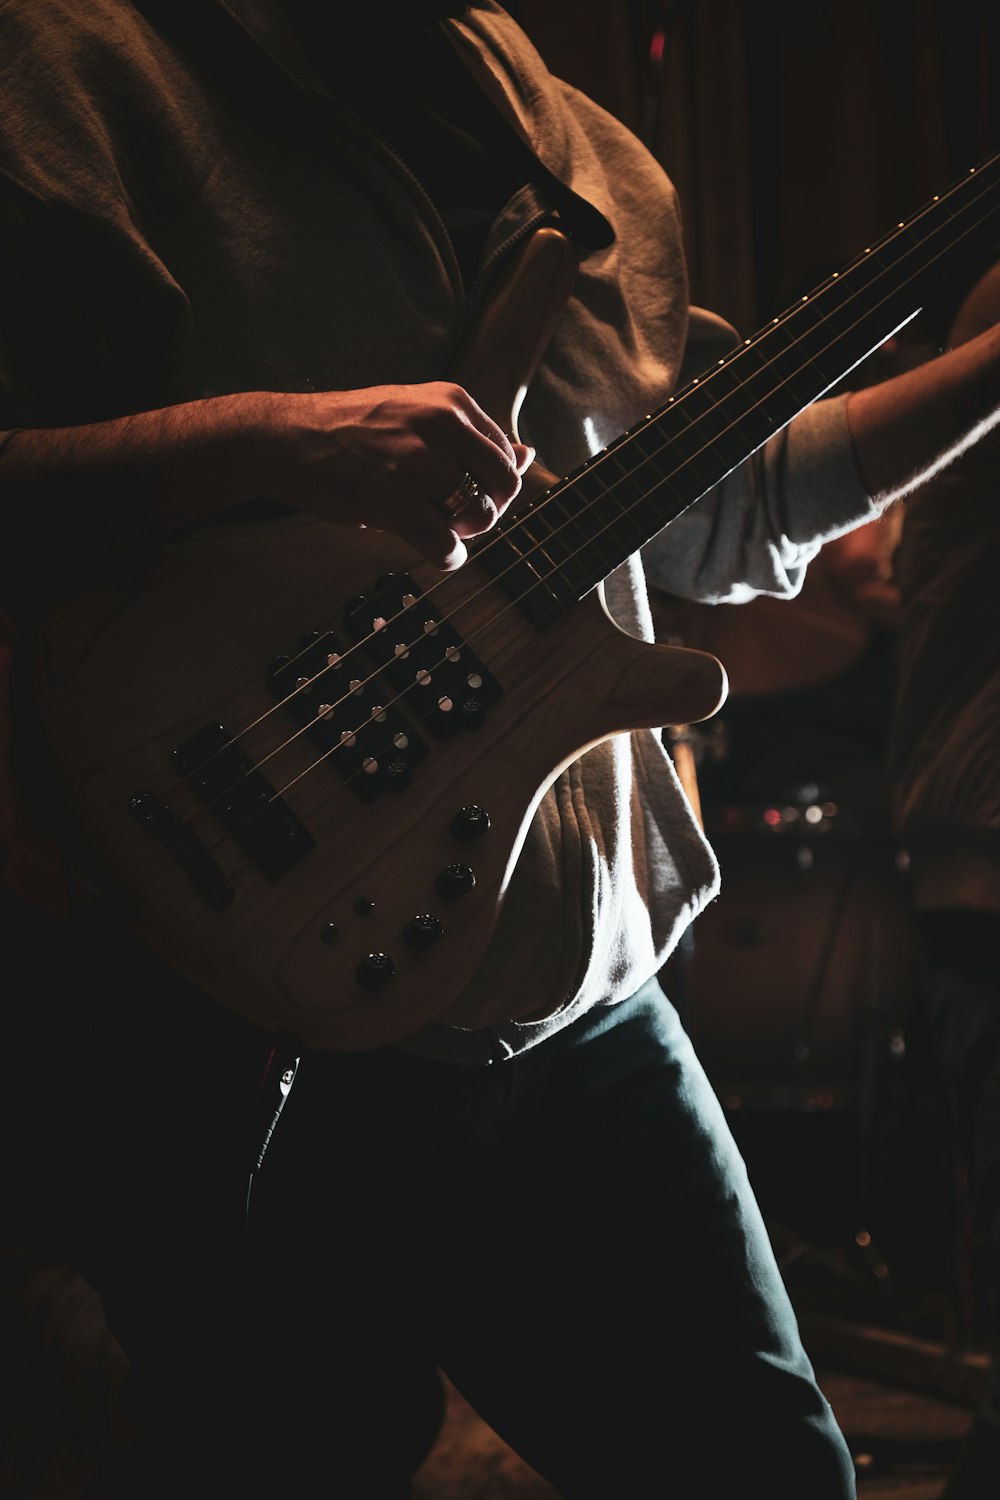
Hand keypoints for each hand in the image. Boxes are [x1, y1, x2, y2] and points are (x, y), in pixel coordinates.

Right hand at [262, 381, 534, 569]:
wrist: (287, 438)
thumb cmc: (353, 431)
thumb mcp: (419, 414)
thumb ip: (473, 436)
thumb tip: (529, 454)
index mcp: (451, 402)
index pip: (506, 454)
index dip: (494, 486)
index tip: (466, 494)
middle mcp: (440, 424)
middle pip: (504, 485)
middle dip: (489, 512)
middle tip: (459, 519)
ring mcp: (415, 462)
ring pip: (476, 516)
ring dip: (462, 534)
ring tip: (434, 528)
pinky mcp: (391, 499)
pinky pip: (445, 544)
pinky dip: (448, 558)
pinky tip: (438, 554)